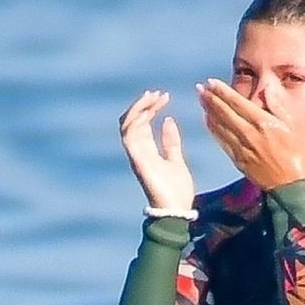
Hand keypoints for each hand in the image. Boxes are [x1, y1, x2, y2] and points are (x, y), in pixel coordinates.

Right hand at [118, 89, 194, 211]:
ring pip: (127, 125)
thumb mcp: (176, 160)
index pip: (142, 123)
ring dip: (138, 108)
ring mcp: (136, 156)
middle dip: (143, 104)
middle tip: (158, 93)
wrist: (177, 211)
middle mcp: (138, 152)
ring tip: (154, 97)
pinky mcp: (138, 161)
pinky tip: (149, 111)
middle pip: (132, 121)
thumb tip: (168, 120)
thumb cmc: (177, 191)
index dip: (150, 107)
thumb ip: (171, 141)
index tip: (164, 96)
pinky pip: (129, 136)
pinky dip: (136, 120)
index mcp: (147, 151)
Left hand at [196, 77, 304, 191]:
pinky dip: (213, 129)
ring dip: (209, 111)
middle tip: (199, 88)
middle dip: (211, 99)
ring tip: (201, 100)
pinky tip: (208, 121)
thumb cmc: (298, 156)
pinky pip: (221, 141)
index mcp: (263, 123)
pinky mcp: (238, 161)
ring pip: (220, 126)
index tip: (211, 82)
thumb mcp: (294, 127)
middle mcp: (249, 135)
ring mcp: (242, 148)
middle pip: (225, 113)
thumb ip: (278, 106)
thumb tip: (268, 87)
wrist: (292, 187)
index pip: (238, 102)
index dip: (222, 91)